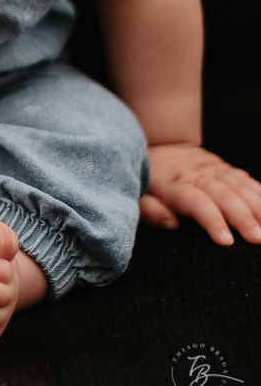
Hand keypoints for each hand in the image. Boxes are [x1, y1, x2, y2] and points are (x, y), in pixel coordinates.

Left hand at [141, 143, 260, 244]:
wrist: (158, 144)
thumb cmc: (145, 179)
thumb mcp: (136, 195)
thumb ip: (150, 210)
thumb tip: (171, 223)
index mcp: (174, 184)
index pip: (197, 201)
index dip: (212, 220)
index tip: (226, 240)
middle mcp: (197, 174)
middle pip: (224, 194)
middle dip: (243, 217)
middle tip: (258, 239)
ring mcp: (213, 168)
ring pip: (239, 185)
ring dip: (258, 206)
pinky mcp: (225, 167)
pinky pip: (246, 179)